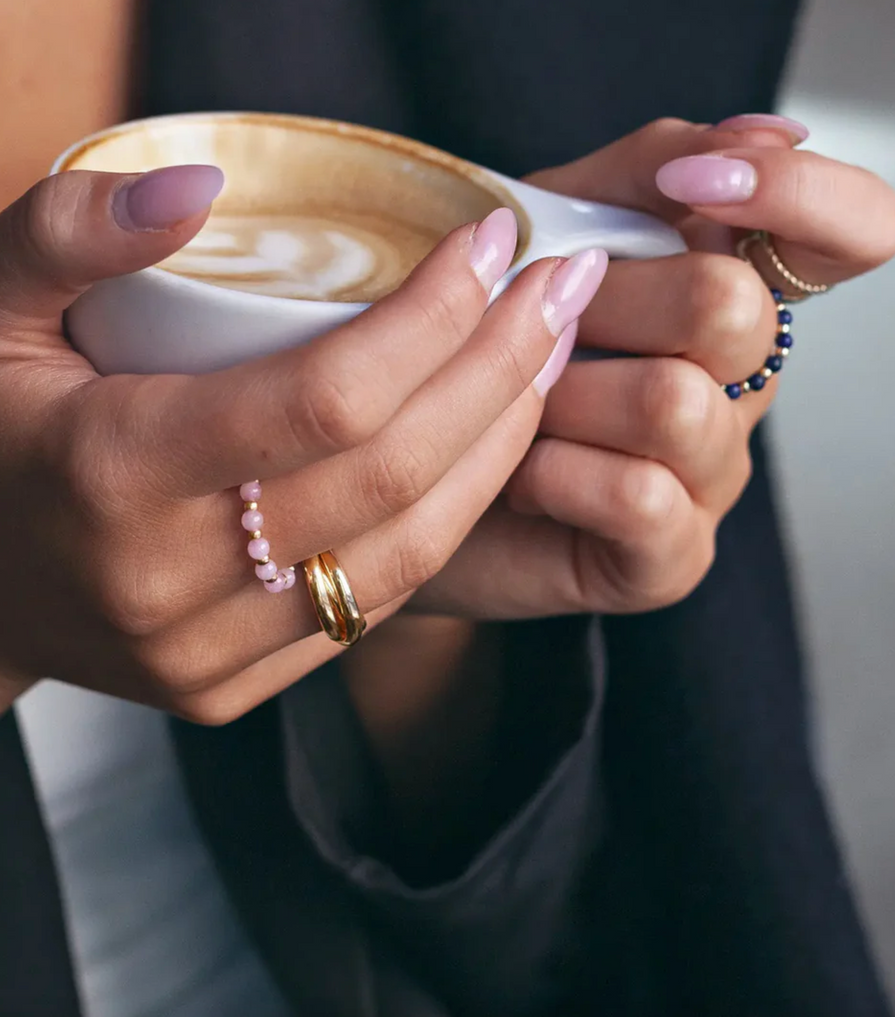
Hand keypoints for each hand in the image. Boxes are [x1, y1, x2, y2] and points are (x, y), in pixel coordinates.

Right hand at [0, 168, 606, 720]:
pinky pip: (378, 602)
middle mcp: (169, 583)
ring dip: (500, 450)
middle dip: (501, 373)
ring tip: (546, 364)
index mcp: (112, 474)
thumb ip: (72, 233)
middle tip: (558, 296)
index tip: (493, 247)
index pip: (327, 398)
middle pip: (393, 474)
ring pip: (410, 552)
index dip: (434, 320)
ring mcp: (208, 653)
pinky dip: (448, 520)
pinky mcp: (234, 687)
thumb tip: (201, 188)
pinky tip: (486, 452)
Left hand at [413, 115, 894, 616]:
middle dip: (603, 301)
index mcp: (735, 288)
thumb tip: (768, 133)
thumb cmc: (485, 340)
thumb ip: (648, 169)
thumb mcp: (548, 225)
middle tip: (539, 324)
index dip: (802, 195)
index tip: (696, 187)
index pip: (855, 230)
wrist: (418, 463)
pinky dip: (554, 474)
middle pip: (730, 307)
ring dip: (562, 394)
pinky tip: (521, 477)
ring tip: (519, 409)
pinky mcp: (674, 554)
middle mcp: (744, 383)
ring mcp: (715, 473)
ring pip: (675, 403)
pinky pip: (638, 495)